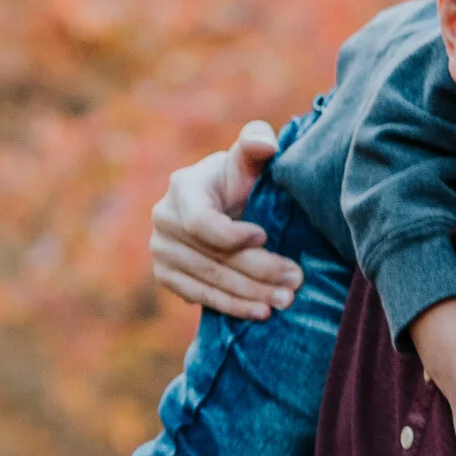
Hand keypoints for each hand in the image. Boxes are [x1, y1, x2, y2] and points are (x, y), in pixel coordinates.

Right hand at [150, 122, 303, 320]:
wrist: (221, 208)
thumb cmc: (241, 181)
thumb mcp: (249, 159)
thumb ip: (256, 143)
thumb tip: (265, 144)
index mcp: (182, 187)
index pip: (201, 222)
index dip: (232, 236)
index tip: (266, 235)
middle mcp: (163, 219)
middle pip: (212, 257)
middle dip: (258, 270)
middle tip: (295, 279)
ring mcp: (160, 251)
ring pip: (210, 281)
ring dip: (252, 294)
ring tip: (286, 299)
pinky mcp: (166, 276)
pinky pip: (201, 297)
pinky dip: (234, 307)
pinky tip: (262, 311)